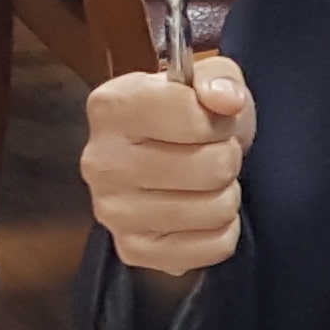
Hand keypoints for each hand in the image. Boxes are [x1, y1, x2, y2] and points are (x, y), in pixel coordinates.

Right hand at [83, 54, 251, 275]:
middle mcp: (102, 161)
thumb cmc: (188, 118)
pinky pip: (215, 246)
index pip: (194, 115)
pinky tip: (199, 213)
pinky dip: (221, 231)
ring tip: (204, 183)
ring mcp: (113, 212)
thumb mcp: (206, 79)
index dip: (220, 119)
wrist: (167, 160)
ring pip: (217, 209)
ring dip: (226, 195)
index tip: (210, 120)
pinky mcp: (133, 251)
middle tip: (210, 154)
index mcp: (112, 107)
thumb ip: (219, 78)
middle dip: (227, 158)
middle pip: (214, 166)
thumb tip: (225, 101)